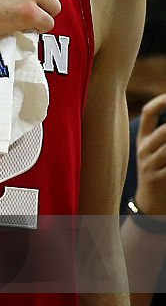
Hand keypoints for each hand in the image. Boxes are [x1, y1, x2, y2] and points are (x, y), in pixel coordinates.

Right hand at [134, 94, 165, 215]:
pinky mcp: (158, 179)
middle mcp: (144, 150)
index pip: (148, 113)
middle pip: (164, 131)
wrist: (150, 204)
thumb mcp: (154, 150)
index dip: (161, 101)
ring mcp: (150, 165)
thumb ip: (162, 133)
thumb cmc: (157, 171)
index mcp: (143, 139)